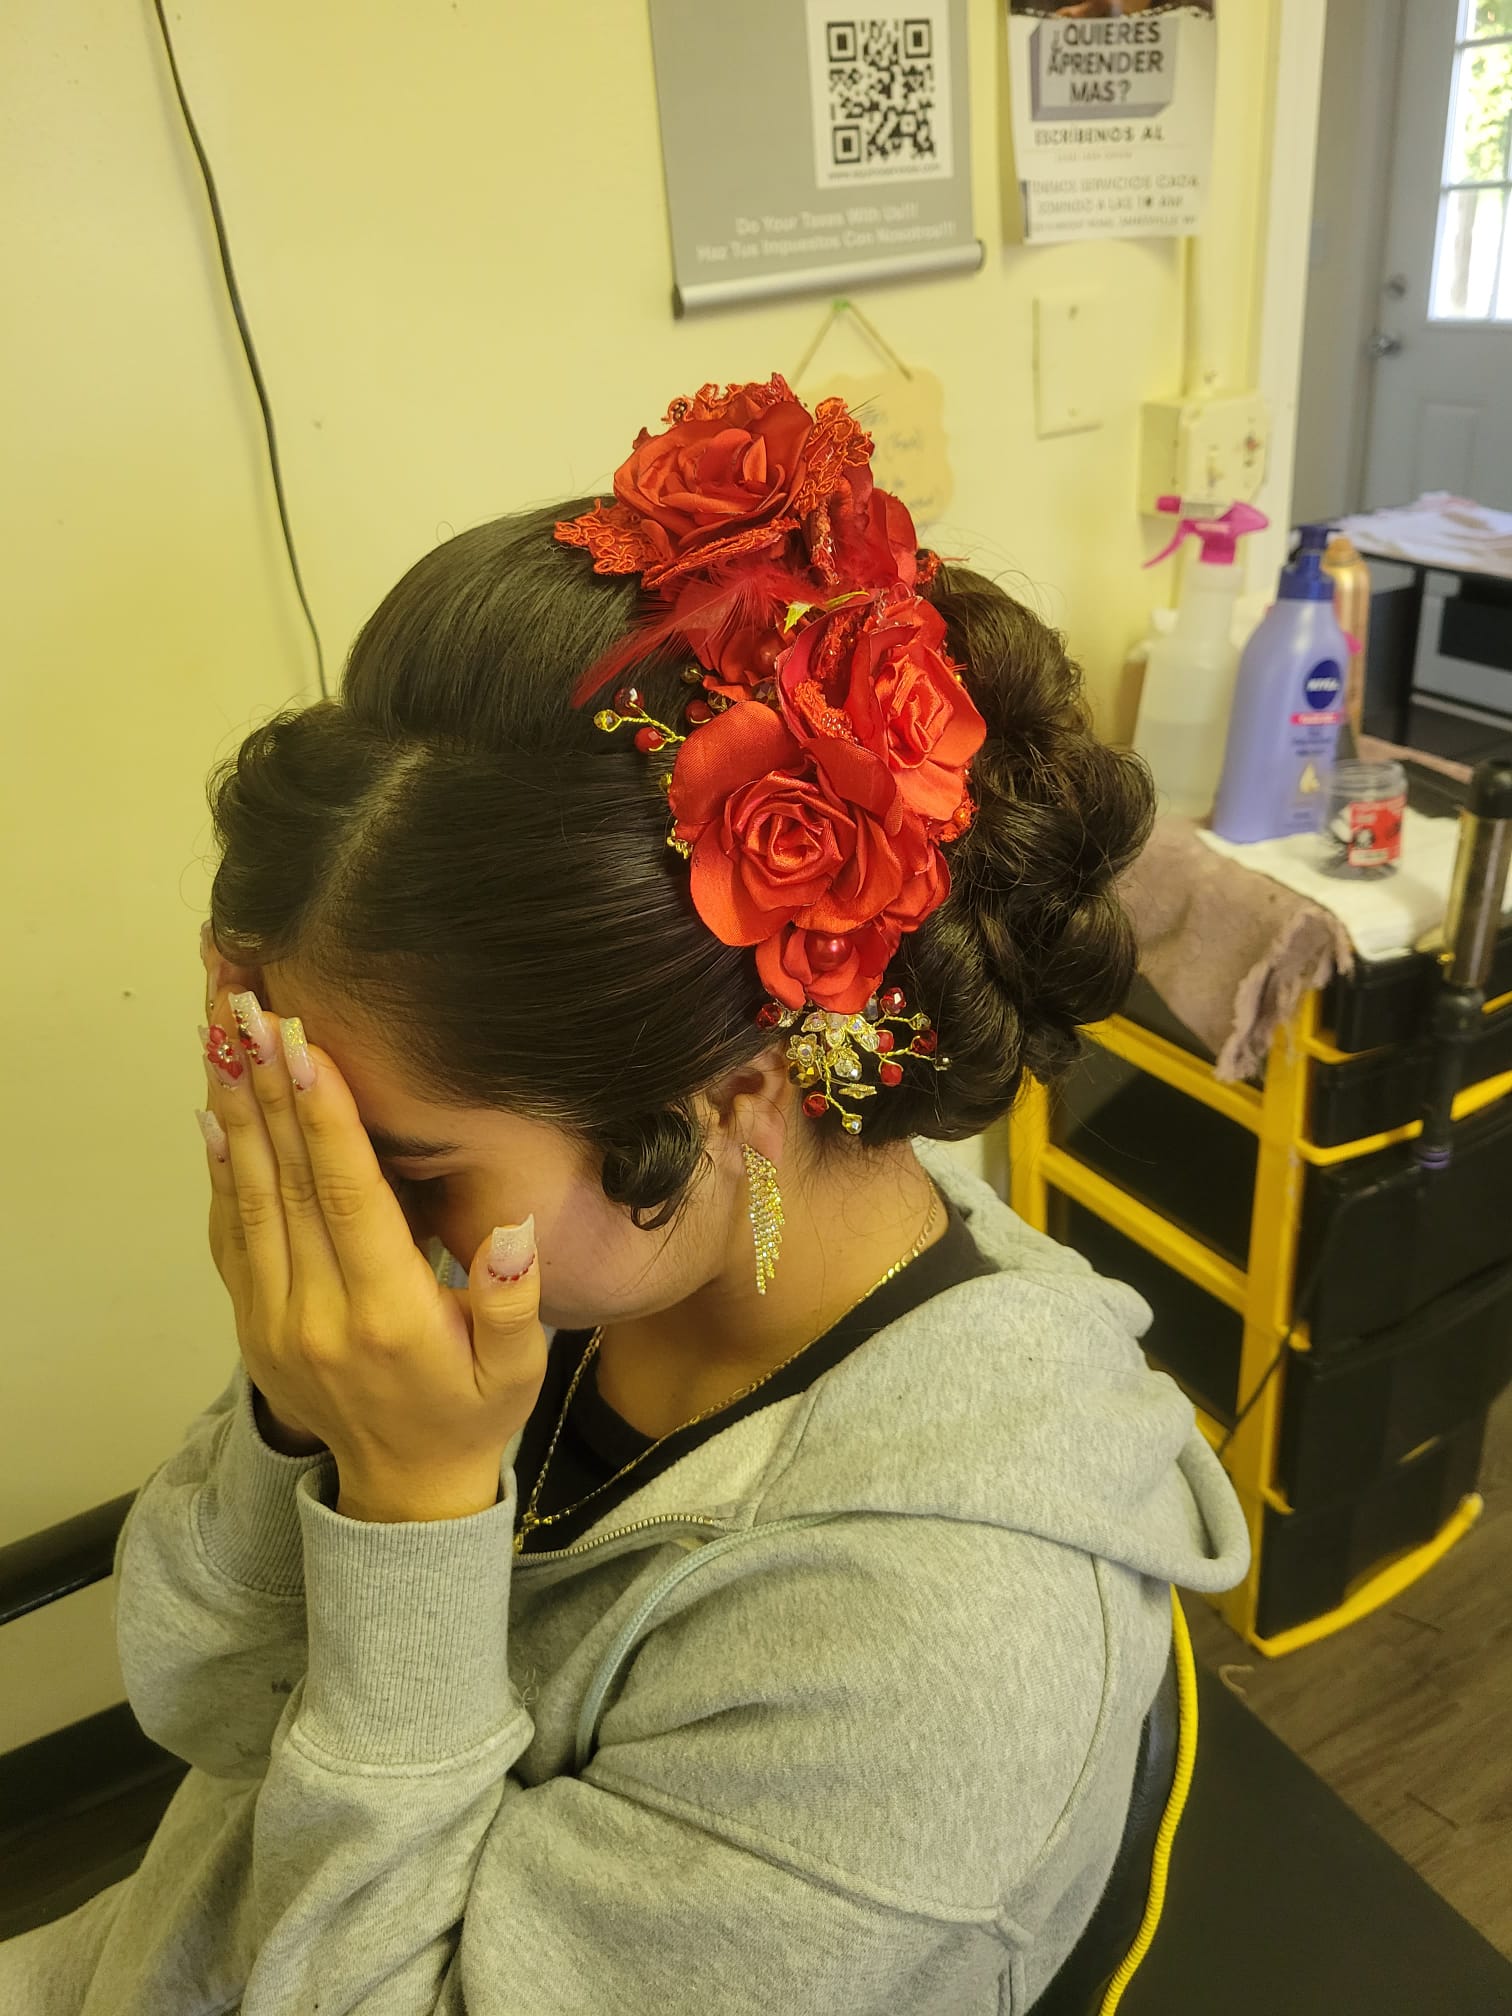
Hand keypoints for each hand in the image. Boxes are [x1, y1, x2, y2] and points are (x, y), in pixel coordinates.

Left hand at [197, 982, 546, 1519]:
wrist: (404, 1486)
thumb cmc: (473, 1412)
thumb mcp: (518, 1370)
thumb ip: (515, 1302)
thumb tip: (516, 1232)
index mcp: (388, 1316)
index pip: (349, 1199)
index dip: (326, 1119)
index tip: (305, 1045)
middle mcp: (319, 1312)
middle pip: (287, 1181)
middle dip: (268, 1085)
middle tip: (251, 1004)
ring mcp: (275, 1316)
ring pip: (249, 1195)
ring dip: (235, 1106)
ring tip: (224, 1031)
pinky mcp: (253, 1318)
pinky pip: (231, 1230)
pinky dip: (221, 1165)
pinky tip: (216, 1108)